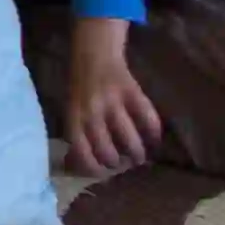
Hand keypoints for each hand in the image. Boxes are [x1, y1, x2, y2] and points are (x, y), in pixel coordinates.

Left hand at [56, 19, 165, 177]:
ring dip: (137, 153)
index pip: (82, 152)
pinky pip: (147, 117)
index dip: (93, 168)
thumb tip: (79, 167)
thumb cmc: (80, 87)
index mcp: (74, 117)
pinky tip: (154, 138)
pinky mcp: (132, 91)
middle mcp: (92, 111)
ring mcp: (113, 101)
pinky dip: (154, 132)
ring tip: (140, 157)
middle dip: (116, 163)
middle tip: (122, 163)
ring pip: (129, 139)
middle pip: (108, 150)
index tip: (102, 172)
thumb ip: (77, 134)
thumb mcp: (71, 109)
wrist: (94, 52)